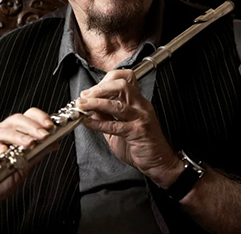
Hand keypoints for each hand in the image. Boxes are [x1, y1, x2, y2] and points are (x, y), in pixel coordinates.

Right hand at [0, 108, 57, 212]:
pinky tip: (4, 151)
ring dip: (18, 136)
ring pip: (3, 131)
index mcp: (13, 132)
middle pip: (16, 120)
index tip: (50, 126)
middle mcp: (1, 132)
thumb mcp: (25, 166)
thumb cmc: (1, 179)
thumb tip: (55, 143)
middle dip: (32, 127)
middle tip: (43, 135)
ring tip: (29, 143)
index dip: (39, 118)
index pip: (27, 116)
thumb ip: (37, 153)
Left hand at [78, 69, 182, 187]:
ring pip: (118, 104)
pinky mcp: (138, 132)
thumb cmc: (142, 144)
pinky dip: (98, 122)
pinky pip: (115, 125)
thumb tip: (89, 106)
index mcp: (138, 101)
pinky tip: (87, 122)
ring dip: (96, 103)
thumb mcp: (120, 127)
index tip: (91, 89)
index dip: (106, 80)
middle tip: (85, 96)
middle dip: (100, 88)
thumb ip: (106, 115)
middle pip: (122, 85)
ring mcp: (141, 118)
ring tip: (82, 105)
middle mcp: (141, 106)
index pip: (125, 78)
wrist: (158, 162)